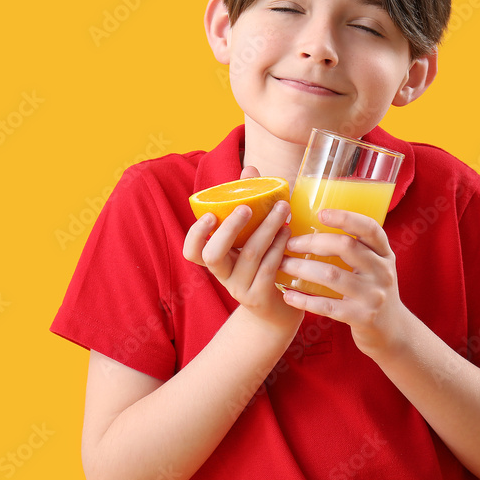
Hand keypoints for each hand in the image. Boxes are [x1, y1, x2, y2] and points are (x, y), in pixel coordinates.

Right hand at [183, 166, 301, 333]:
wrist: (277, 312)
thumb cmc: (263, 265)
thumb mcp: (251, 237)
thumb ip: (247, 203)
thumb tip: (250, 168)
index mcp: (216, 260)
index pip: (191, 251)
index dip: (195, 233)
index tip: (210, 215)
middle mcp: (222, 276)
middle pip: (213, 254)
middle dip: (230, 228)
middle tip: (247, 207)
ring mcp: (240, 289)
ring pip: (249, 256)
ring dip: (266, 229)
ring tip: (282, 209)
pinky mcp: (260, 298)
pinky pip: (268, 269)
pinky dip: (278, 247)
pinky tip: (288, 232)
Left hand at [278, 208, 412, 357]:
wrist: (392, 332)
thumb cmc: (373, 291)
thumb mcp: (375, 267)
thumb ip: (357, 249)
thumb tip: (314, 224)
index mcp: (384, 254)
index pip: (370, 228)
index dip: (346, 218)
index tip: (321, 213)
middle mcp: (382, 272)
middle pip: (346, 247)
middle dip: (312, 242)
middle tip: (289, 243)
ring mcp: (373, 296)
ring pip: (331, 275)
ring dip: (302, 268)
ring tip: (282, 265)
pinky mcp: (362, 318)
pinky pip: (327, 306)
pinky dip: (304, 300)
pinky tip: (288, 295)